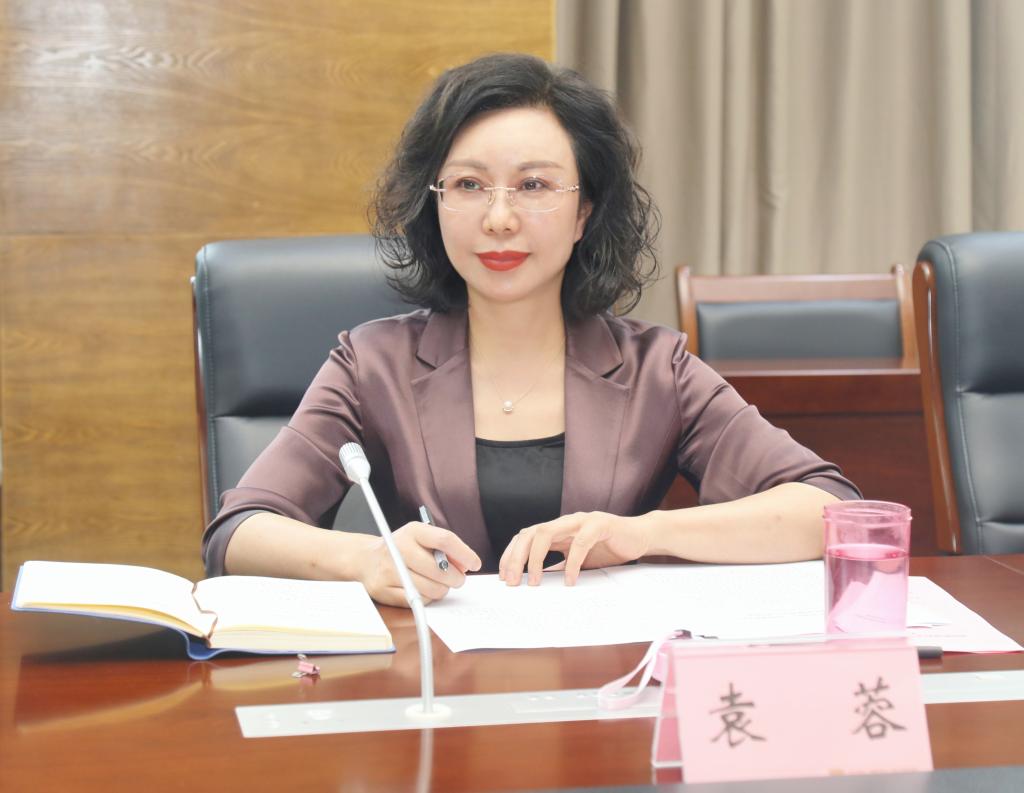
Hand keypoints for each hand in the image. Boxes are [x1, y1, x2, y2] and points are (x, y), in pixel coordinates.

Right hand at [359, 522, 481, 607]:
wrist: (366, 560)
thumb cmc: (402, 549)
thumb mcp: (421, 539)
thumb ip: (445, 548)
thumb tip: (466, 565)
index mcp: (413, 531)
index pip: (445, 539)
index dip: (464, 553)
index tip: (475, 564)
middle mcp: (399, 548)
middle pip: (440, 569)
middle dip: (456, 578)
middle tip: (458, 579)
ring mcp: (390, 570)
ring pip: (431, 589)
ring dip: (442, 590)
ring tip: (439, 584)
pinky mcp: (384, 590)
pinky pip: (418, 601)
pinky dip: (427, 598)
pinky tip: (423, 590)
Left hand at [498, 511, 651, 586]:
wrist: (641, 536)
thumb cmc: (609, 548)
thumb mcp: (578, 561)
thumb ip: (558, 567)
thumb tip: (536, 582)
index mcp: (558, 529)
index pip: (525, 537)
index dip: (511, 555)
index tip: (504, 577)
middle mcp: (565, 522)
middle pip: (530, 533)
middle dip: (516, 557)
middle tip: (512, 581)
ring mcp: (581, 520)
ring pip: (547, 532)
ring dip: (536, 558)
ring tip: (535, 582)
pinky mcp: (600, 524)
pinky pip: (580, 542)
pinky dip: (572, 562)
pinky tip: (570, 580)